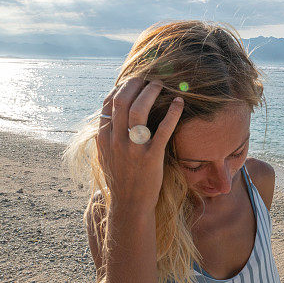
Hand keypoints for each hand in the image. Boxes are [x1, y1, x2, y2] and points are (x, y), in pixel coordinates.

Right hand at [95, 78, 183, 209]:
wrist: (129, 204)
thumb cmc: (121, 178)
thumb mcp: (107, 155)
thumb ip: (109, 135)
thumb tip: (113, 115)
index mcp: (104, 137)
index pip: (108, 103)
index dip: (121, 88)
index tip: (133, 81)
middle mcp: (115, 140)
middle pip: (122, 100)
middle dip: (135, 84)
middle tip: (149, 78)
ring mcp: (133, 148)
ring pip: (138, 109)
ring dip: (150, 92)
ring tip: (161, 85)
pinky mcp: (151, 156)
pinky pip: (162, 129)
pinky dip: (172, 112)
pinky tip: (180, 103)